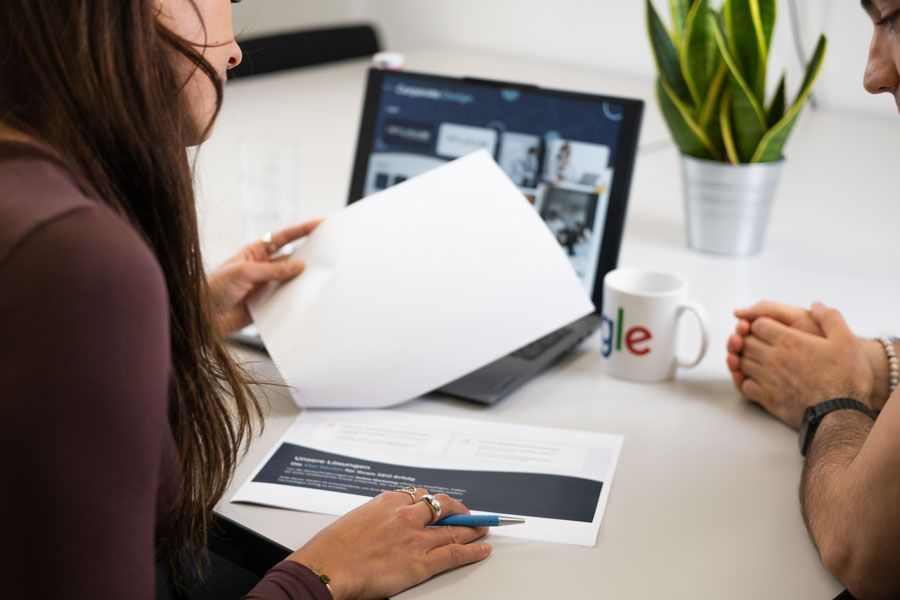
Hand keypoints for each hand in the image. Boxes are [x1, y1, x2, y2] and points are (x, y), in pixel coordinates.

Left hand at [206, 220, 320, 333]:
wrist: (202, 317)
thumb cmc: (213, 288)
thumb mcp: (243, 272)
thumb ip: (272, 270)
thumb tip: (299, 265)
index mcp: (255, 253)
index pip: (283, 238)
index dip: (302, 231)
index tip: (319, 225)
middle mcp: (263, 268)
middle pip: (292, 260)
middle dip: (309, 256)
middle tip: (327, 254)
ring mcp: (266, 287)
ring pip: (291, 281)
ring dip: (303, 281)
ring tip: (320, 279)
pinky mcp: (267, 305)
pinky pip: (286, 301)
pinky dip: (296, 301)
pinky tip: (306, 300)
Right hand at [288, 489, 490, 599]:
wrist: (327, 568)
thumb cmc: (331, 549)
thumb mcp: (355, 519)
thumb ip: (376, 518)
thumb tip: (385, 525)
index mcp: (387, 502)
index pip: (421, 496)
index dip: (436, 503)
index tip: (442, 506)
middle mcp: (405, 516)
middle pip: (443, 508)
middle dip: (460, 511)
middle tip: (470, 515)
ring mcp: (416, 539)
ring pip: (454, 530)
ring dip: (473, 529)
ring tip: (483, 529)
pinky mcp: (421, 563)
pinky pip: (455, 553)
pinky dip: (473, 550)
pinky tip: (481, 548)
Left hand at [734, 302, 874, 428]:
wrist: (841, 414)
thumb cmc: (845, 378)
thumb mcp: (846, 340)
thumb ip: (830, 318)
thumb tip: (816, 306)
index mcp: (789, 341)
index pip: (758, 324)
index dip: (760, 324)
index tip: (766, 328)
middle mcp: (773, 358)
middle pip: (746, 342)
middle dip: (748, 339)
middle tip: (755, 341)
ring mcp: (767, 379)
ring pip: (742, 362)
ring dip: (743, 358)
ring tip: (753, 358)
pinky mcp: (767, 398)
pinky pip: (744, 385)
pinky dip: (744, 380)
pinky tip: (752, 379)